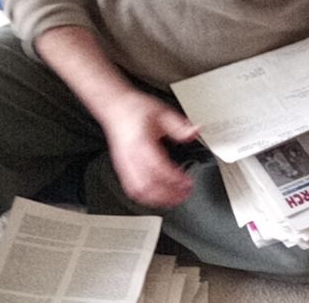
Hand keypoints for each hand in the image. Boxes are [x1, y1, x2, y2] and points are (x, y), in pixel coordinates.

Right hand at [100, 92, 199, 208]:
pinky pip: (132, 190)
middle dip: (168, 194)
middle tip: (185, 193)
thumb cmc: (134, 110)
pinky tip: (158, 198)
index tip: (187, 182)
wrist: (115, 109)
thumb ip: (179, 126)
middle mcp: (131, 157)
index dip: (173, 178)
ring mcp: (124, 165)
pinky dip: (147, 198)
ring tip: (175, 198)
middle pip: (148, 184)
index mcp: (141, 142)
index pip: (157, 166)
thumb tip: (194, 133)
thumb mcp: (162, 113)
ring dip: (158, 199)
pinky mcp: (122, 170)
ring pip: (139, 191)